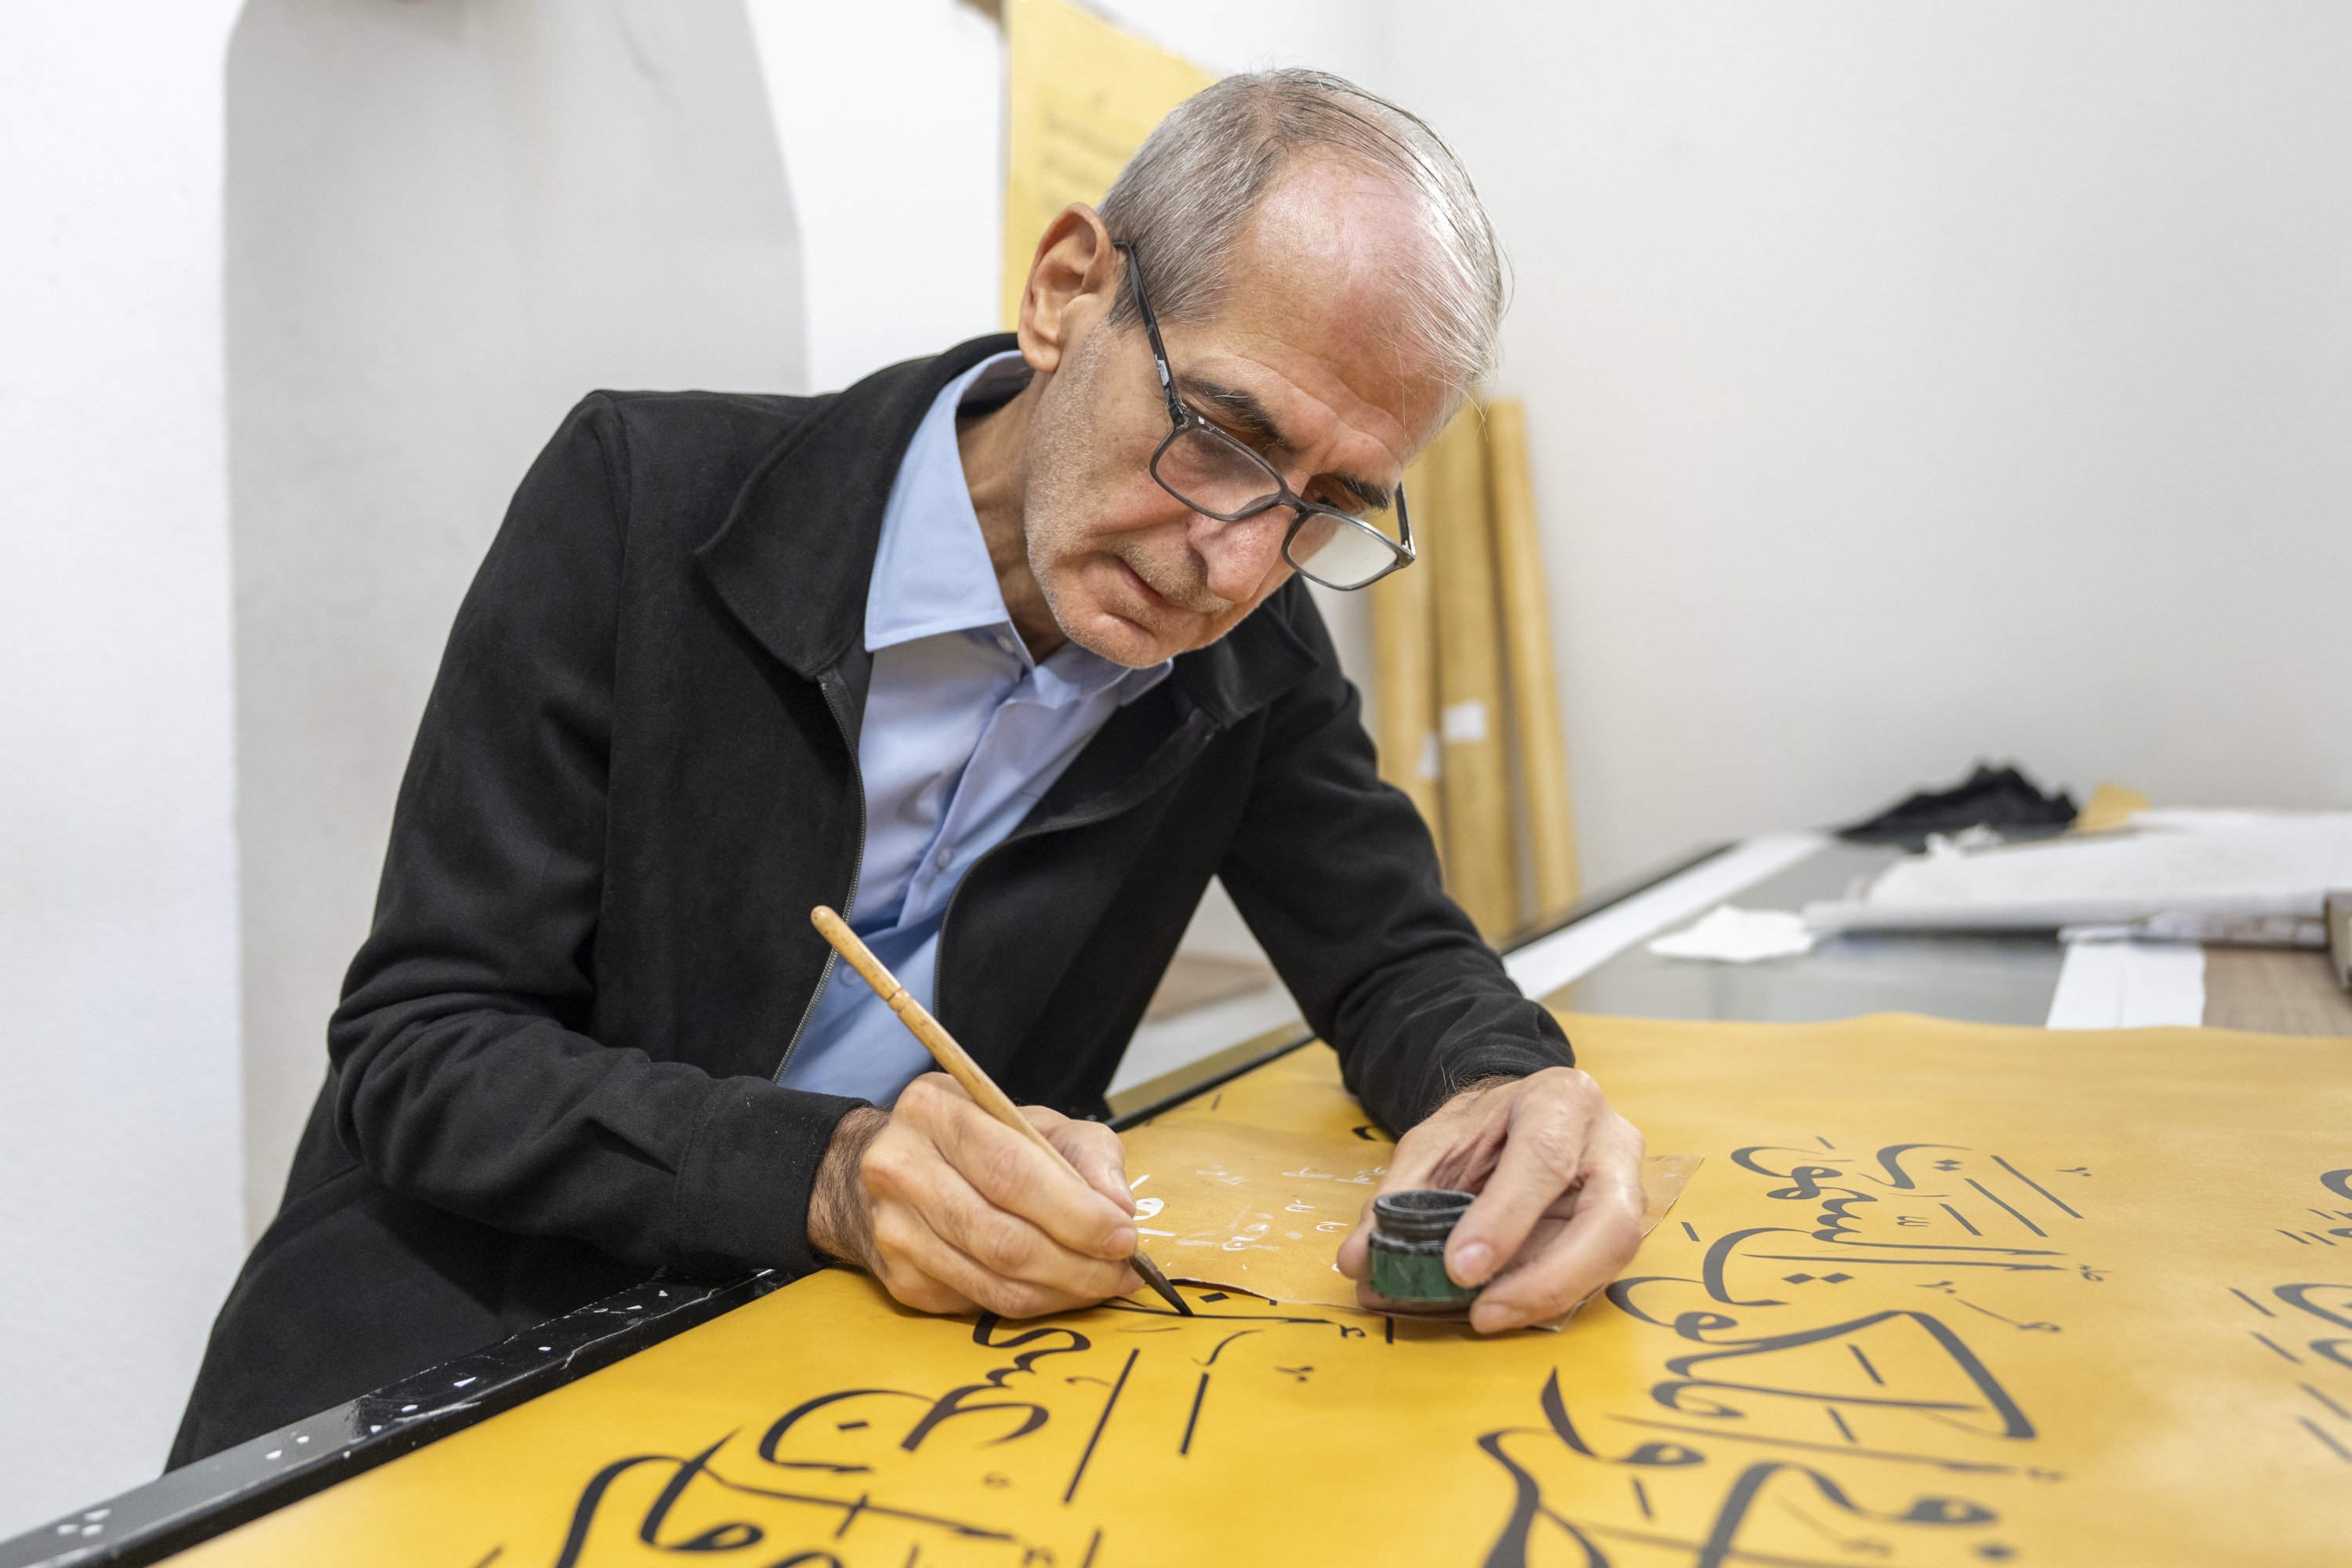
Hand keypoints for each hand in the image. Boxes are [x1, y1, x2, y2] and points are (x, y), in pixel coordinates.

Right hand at [807, 1072, 1141, 1317]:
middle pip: (1001, 1237)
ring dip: (1061, 1291)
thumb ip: (1086, 1153)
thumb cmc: (980, 1140)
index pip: (1009, 1170)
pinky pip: (979, 1303)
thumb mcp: (1036, 1122)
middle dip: (1076, 1264)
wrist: (893, 1168)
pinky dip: (1032, 1303)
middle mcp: (901, 1169)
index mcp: (934, 1111)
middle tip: (1122, 1272)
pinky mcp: (900, 1279)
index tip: (1123, 1235)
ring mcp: (893, 1230)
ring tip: (1102, 1283)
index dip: (1073, 1211)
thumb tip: (1119, 1208)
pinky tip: (1058, 1288)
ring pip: (993, 1281)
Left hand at [1335, 1067, 1646, 1332]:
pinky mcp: (1621, 1229)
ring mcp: (1627, 1188)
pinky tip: (1504, 1309)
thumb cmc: (1480, 1126)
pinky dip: (1547, 1299)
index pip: (1544, 1157)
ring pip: (1613, 1256)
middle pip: (1609, 1221)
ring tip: (1485, 1316)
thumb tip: (1358, 1260)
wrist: (1516, 1115)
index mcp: (1560, 1098)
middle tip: (1482, 1312)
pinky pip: (1596, 1275)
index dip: (1505, 1218)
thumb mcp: (1431, 1146)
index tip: (1459, 1267)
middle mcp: (1610, 1143)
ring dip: (1548, 1297)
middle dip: (1547, 1277)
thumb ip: (1397, 1198)